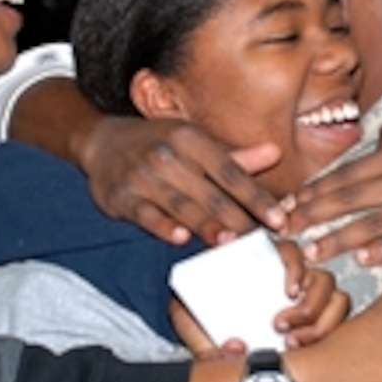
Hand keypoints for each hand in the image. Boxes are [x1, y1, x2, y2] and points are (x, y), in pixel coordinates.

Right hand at [79, 116, 285, 245]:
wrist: (101, 141)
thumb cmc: (158, 144)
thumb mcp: (194, 142)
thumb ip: (234, 156)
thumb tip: (275, 153)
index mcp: (190, 139)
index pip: (230, 171)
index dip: (256, 196)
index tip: (280, 218)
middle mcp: (167, 154)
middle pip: (209, 192)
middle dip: (237, 218)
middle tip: (261, 241)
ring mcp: (143, 175)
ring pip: (180, 205)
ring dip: (205, 224)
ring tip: (229, 242)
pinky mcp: (121, 196)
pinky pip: (145, 214)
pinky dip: (162, 225)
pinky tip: (180, 237)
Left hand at [170, 241, 349, 357]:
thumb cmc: (220, 352)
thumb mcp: (199, 335)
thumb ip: (192, 327)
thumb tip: (213, 328)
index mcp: (265, 275)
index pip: (289, 252)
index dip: (294, 265)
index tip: (288, 291)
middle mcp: (294, 288)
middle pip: (321, 278)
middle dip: (310, 303)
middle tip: (282, 326)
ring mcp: (314, 307)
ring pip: (337, 300)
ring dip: (321, 322)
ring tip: (294, 344)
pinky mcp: (327, 327)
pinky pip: (341, 322)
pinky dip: (330, 333)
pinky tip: (310, 351)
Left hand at [286, 116, 381, 265]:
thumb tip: (368, 143)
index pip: (349, 172)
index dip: (317, 189)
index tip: (293, 202)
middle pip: (353, 199)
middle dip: (315, 215)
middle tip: (288, 229)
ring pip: (375, 225)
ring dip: (340, 239)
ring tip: (313, 252)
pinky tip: (362, 259)